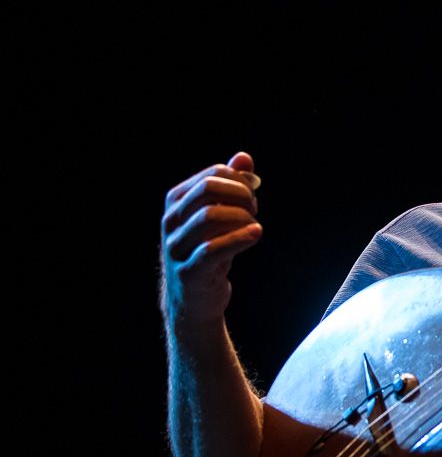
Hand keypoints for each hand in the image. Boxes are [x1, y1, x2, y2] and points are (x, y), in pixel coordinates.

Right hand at [160, 151, 262, 325]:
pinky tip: (256, 234)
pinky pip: (212, 250)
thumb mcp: (220, 216)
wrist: (194, 299)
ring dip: (241, 217)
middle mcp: (171, 221)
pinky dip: (238, 239)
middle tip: (255, 210)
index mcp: (176, 201)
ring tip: (255, 227)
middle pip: (208, 190)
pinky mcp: (188, 271)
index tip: (253, 197)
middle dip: (241, 195)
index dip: (240, 181)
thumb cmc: (209, 250)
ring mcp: (176, 246)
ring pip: (209, 217)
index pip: (212, 175)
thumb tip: (244, 157)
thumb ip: (230, 186)